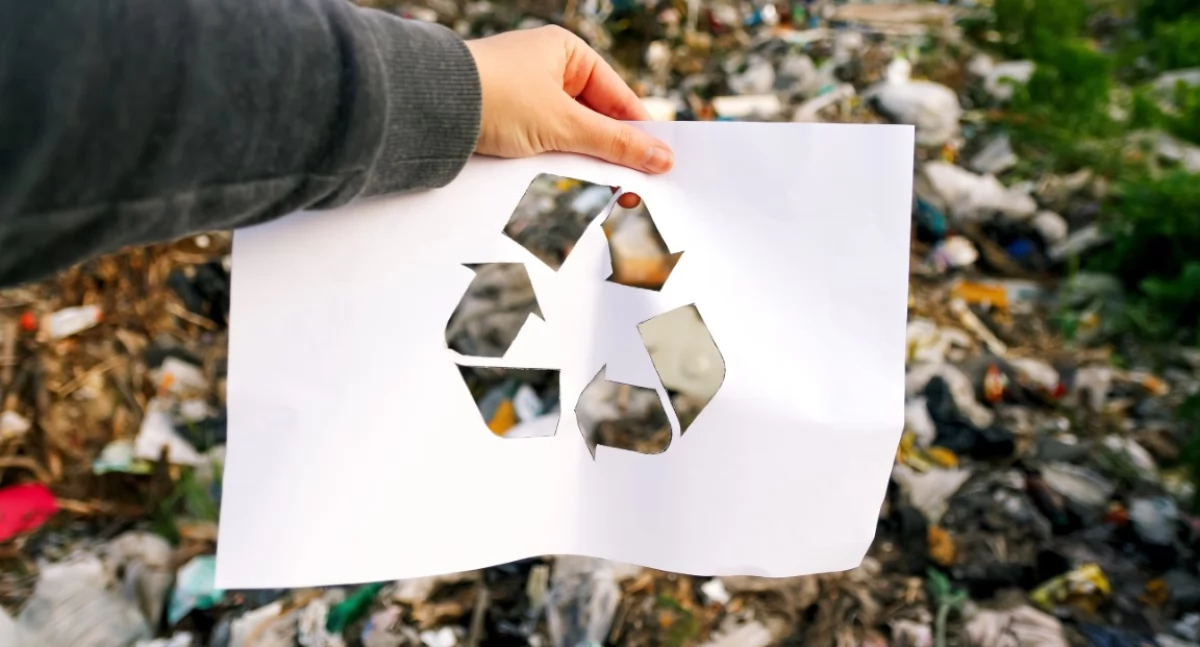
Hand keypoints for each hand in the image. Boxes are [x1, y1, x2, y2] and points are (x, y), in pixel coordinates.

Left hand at [464, 26, 673, 174]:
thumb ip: (615, 144)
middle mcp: (547, 68)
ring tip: (602, 188)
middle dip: (611, 151)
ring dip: (583, 160)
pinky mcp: (504, 118)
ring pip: (569, 134)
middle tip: (636, 186)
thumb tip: (660, 157)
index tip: (660, 164)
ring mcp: (524, 94)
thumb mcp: (565, 124)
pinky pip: (543, 142)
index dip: (640, 132)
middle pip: (595, 117)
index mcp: (567, 52)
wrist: (428, 106)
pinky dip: (556, 162)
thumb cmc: (495, 97)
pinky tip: (567, 181)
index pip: (618, 97)